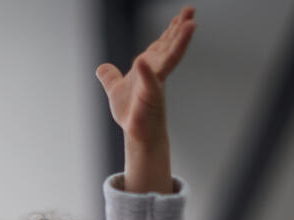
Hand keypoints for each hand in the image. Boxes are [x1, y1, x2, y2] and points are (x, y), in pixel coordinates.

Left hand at [96, 6, 195, 144]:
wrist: (137, 134)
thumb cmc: (132, 113)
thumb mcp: (115, 90)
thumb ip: (110, 77)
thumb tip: (102, 68)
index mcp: (149, 68)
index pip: (162, 45)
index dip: (171, 30)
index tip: (182, 15)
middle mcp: (156, 73)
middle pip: (170, 46)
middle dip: (180, 29)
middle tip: (191, 10)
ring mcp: (155, 84)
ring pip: (169, 59)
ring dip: (179, 42)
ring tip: (189, 25)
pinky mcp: (150, 98)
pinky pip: (149, 82)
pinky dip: (146, 72)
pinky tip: (142, 59)